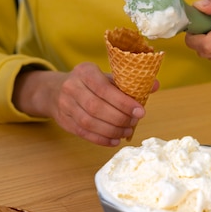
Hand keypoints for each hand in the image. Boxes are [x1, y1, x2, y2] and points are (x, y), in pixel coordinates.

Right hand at [13, 63, 154, 146]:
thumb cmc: (88, 83)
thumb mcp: (105, 76)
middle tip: (134, 122)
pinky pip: (83, 133)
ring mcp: (65, 105)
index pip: (104, 88)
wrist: (55, 90)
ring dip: (112, 130)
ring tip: (127, 131)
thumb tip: (155, 86)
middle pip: (96, 107)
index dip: (123, 102)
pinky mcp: (64, 121)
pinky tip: (114, 140)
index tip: (140, 111)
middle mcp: (71, 87)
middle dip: (119, 118)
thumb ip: (128, 82)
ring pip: (89, 122)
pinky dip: (101, 139)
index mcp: (84, 71)